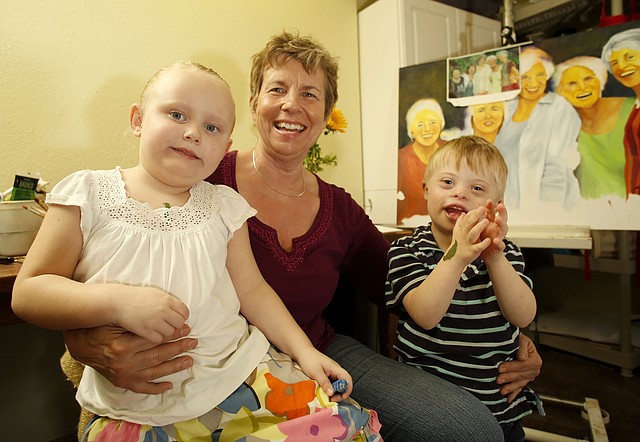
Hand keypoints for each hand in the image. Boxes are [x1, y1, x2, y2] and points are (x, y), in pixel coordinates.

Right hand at [64, 324, 196, 393]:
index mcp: (123, 346)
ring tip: (189, 359)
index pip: (155, 340)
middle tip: (193, 341)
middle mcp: (125, 363)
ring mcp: (124, 375)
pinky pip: (142, 387)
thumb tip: (163, 319)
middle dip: (178, 348)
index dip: (172, 334)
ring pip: (155, 371)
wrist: (81, 345)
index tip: (186, 328)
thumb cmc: (101, 329)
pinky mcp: (123, 382)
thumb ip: (138, 323)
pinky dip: (157, 388)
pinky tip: (170, 385)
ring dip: (174, 366)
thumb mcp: (116, 322)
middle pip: (158, 355)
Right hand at [113, 286, 189, 342]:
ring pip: (170, 333)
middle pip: (179, 324)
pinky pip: (158, 338)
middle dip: (175, 325)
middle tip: (167, 324)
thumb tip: (183, 313)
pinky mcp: (146, 331)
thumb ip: (171, 303)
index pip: (185, 312)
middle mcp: (162, 311)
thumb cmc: (138, 297)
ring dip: (165, 331)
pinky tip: (150, 331)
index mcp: (167, 300)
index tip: (176, 318)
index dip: (182, 316)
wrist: (119, 302)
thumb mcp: (157, 294)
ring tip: (157, 327)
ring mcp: (154, 322)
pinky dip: (155, 337)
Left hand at [295, 346, 352, 400]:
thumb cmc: (309, 359)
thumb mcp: (316, 372)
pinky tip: (323, 394)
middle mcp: (335, 371)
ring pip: (337, 385)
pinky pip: (331, 385)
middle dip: (340, 394)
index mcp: (336, 368)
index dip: (347, 389)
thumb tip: (332, 393)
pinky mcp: (326, 376)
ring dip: (334, 393)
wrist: (302, 352)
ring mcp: (331, 374)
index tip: (341, 397)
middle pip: (344, 384)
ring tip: (327, 398)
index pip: (347, 379)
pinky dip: (329, 390)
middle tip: (331, 400)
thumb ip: (324, 382)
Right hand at [449, 207, 491, 264]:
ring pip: (473, 233)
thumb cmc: (459, 244)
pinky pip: (478, 247)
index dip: (474, 212)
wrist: (455, 259)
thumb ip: (460, 222)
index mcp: (462, 229)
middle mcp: (464, 234)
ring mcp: (468, 242)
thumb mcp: (457, 232)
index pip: (467, 218)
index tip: (481, 207)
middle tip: (483, 209)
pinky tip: (489, 240)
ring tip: (487, 221)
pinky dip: (483, 244)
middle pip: (470, 223)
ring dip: (479, 227)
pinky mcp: (472, 251)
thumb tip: (462, 214)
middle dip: (476, 215)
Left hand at [480, 201, 507, 262]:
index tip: (488, 200)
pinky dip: (499, 242)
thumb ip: (482, 218)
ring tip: (498, 219)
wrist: (489, 255)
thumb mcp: (483, 227)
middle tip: (500, 205)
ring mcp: (500, 237)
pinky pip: (501, 244)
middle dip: (502, 211)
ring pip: (503, 229)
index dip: (491, 207)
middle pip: (502, 218)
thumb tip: (479, 206)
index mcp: (493, 224)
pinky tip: (496, 240)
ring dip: (501, 223)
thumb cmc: (486, 239)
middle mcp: (498, 229)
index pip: (493, 213)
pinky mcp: (499, 247)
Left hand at [497, 334, 541, 401]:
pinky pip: (519, 389)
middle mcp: (534, 370)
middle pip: (521, 375)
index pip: (524, 365)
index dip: (512, 367)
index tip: (501, 367)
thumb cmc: (518, 340)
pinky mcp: (523, 381)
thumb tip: (522, 357)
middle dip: (509, 378)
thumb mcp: (521, 339)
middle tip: (498, 379)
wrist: (516, 343)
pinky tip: (508, 399)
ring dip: (511, 387)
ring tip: (502, 391)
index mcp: (535, 359)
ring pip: (520, 383)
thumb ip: (521, 347)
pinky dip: (513, 394)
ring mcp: (529, 377)